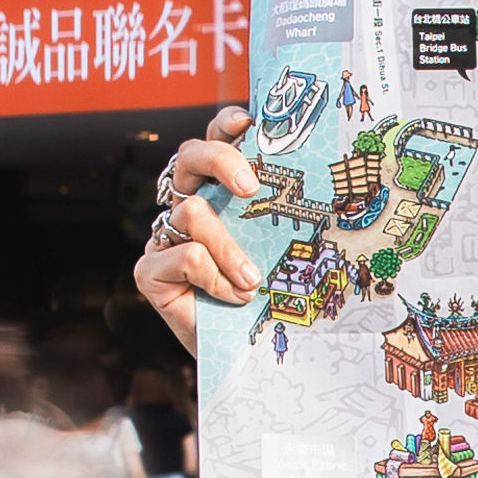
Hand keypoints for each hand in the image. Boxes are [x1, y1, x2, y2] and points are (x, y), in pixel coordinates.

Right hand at [136, 107, 265, 336]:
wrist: (250, 356)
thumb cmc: (270, 298)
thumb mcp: (285, 250)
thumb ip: (288, 215)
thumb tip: (327, 182)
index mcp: (219, 192)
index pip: (214, 141)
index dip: (225, 124)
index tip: (248, 122)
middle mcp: (187, 205)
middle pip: (187, 156)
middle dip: (220, 162)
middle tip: (249, 188)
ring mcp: (165, 238)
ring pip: (190, 211)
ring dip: (229, 247)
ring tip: (252, 279)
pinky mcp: (150, 271)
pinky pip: (184, 256)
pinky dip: (214, 278)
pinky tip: (232, 297)